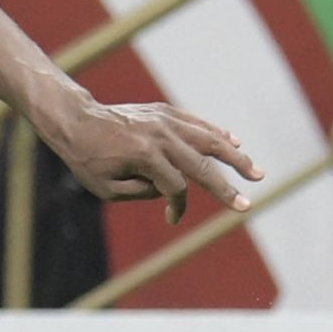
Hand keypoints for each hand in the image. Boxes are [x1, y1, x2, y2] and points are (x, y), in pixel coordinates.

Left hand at [41, 99, 262, 225]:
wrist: (76, 120)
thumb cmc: (87, 160)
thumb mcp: (107, 189)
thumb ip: (142, 193)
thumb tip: (172, 189)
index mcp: (145, 156)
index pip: (175, 188)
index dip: (177, 206)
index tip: (171, 219)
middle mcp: (159, 136)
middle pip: (202, 165)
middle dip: (225, 188)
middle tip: (246, 204)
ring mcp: (164, 121)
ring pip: (208, 139)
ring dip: (234, 157)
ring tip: (256, 171)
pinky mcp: (163, 112)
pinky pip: (196, 123)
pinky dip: (216, 132)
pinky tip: (233, 141)